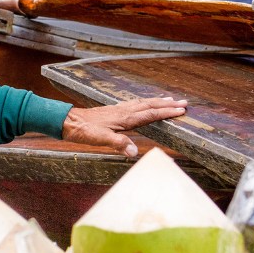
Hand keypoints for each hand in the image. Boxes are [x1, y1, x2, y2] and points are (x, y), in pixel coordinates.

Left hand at [61, 97, 186, 157]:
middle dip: (168, 104)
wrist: (69, 122)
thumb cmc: (84, 131)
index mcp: (125, 118)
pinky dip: (145, 103)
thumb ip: (119, 144)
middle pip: (150, 105)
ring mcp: (119, 109)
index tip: (181, 111)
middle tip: (184, 103)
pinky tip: (144, 104)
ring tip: (170, 100)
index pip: (151, 114)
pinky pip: (134, 104)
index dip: (167, 112)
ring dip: (158, 101)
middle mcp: (124, 111)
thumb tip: (134, 152)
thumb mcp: (101, 139)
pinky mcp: (113, 110)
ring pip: (143, 103)